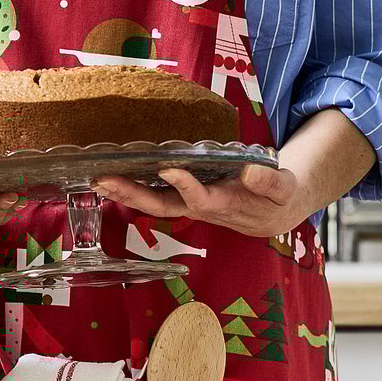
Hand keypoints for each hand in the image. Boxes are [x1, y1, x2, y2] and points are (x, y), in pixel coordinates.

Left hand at [94, 162, 309, 239]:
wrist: (272, 214)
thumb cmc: (277, 198)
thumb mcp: (283, 189)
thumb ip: (269, 181)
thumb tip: (249, 171)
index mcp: (223, 204)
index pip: (198, 197)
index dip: (183, 184)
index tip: (168, 166)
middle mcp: (199, 207)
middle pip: (161, 205)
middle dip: (133, 194)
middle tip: (106, 180)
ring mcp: (189, 205)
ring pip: (153, 203)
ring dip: (125, 194)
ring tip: (98, 181)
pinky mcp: (184, 199)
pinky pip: (154, 196)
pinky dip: (132, 190)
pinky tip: (112, 180)